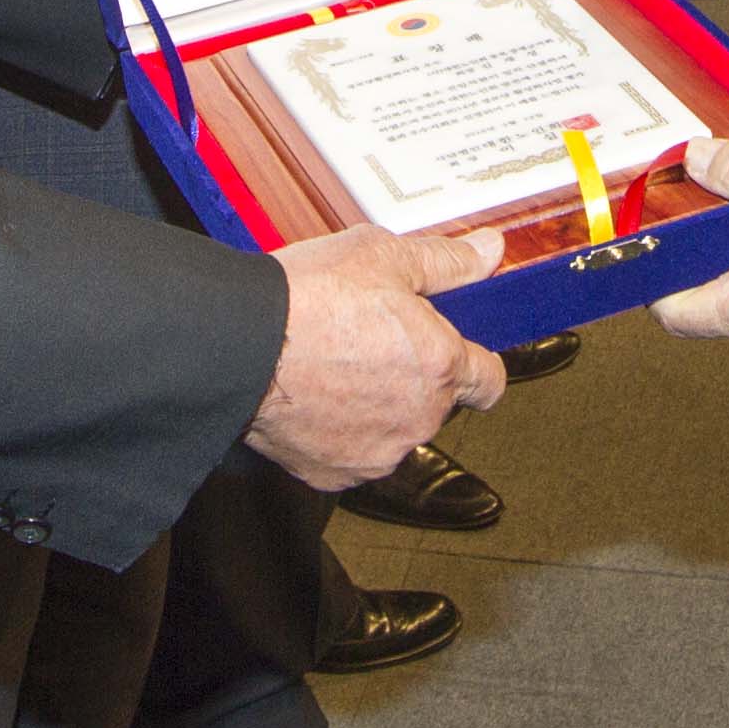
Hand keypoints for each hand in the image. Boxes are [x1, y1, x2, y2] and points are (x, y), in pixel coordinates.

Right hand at [248, 227, 504, 490]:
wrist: (239, 346)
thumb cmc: (308, 300)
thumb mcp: (385, 255)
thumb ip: (447, 261)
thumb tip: (489, 253)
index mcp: (441, 366)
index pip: (489, 381)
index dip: (472, 361)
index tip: (455, 351)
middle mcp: (418, 418)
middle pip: (435, 402)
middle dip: (412, 375)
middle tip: (370, 340)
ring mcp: (377, 451)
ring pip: (393, 429)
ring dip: (377, 406)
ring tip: (335, 366)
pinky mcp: (335, 474)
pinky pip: (350, 452)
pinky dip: (337, 431)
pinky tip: (313, 395)